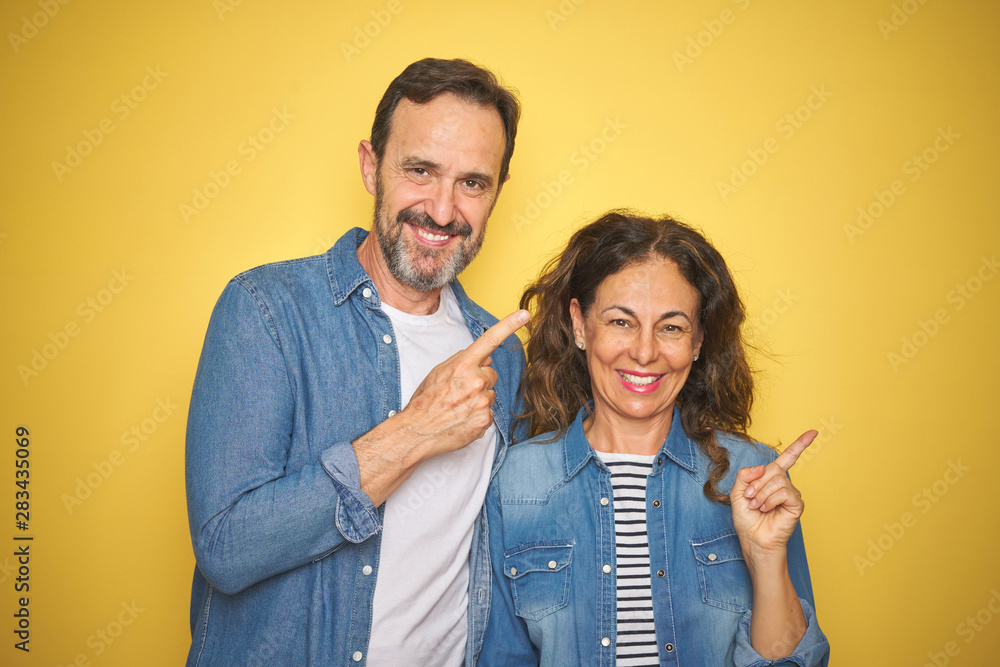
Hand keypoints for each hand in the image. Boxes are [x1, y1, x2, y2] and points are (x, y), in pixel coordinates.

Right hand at [401, 309, 528, 457]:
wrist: (417, 431)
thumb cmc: (425, 401)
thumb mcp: (439, 372)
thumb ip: (462, 360)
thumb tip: (483, 358)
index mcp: (463, 365)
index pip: (490, 340)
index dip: (509, 325)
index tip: (524, 315)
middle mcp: (476, 381)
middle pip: (491, 374)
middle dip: (479, 380)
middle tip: (459, 392)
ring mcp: (482, 401)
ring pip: (490, 394)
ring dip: (478, 398)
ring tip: (457, 407)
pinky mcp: (485, 420)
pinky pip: (488, 412)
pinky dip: (477, 415)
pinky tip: (461, 418)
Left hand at [730, 430, 814, 566]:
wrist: (753, 539)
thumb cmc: (747, 519)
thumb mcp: (737, 492)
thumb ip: (745, 475)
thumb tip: (763, 467)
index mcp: (771, 479)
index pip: (788, 458)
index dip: (800, 445)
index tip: (813, 432)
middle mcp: (783, 484)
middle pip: (772, 469)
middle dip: (756, 484)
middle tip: (749, 499)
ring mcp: (791, 494)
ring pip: (777, 480)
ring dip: (761, 494)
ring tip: (757, 506)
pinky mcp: (796, 505)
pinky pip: (784, 492)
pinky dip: (770, 500)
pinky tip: (766, 509)